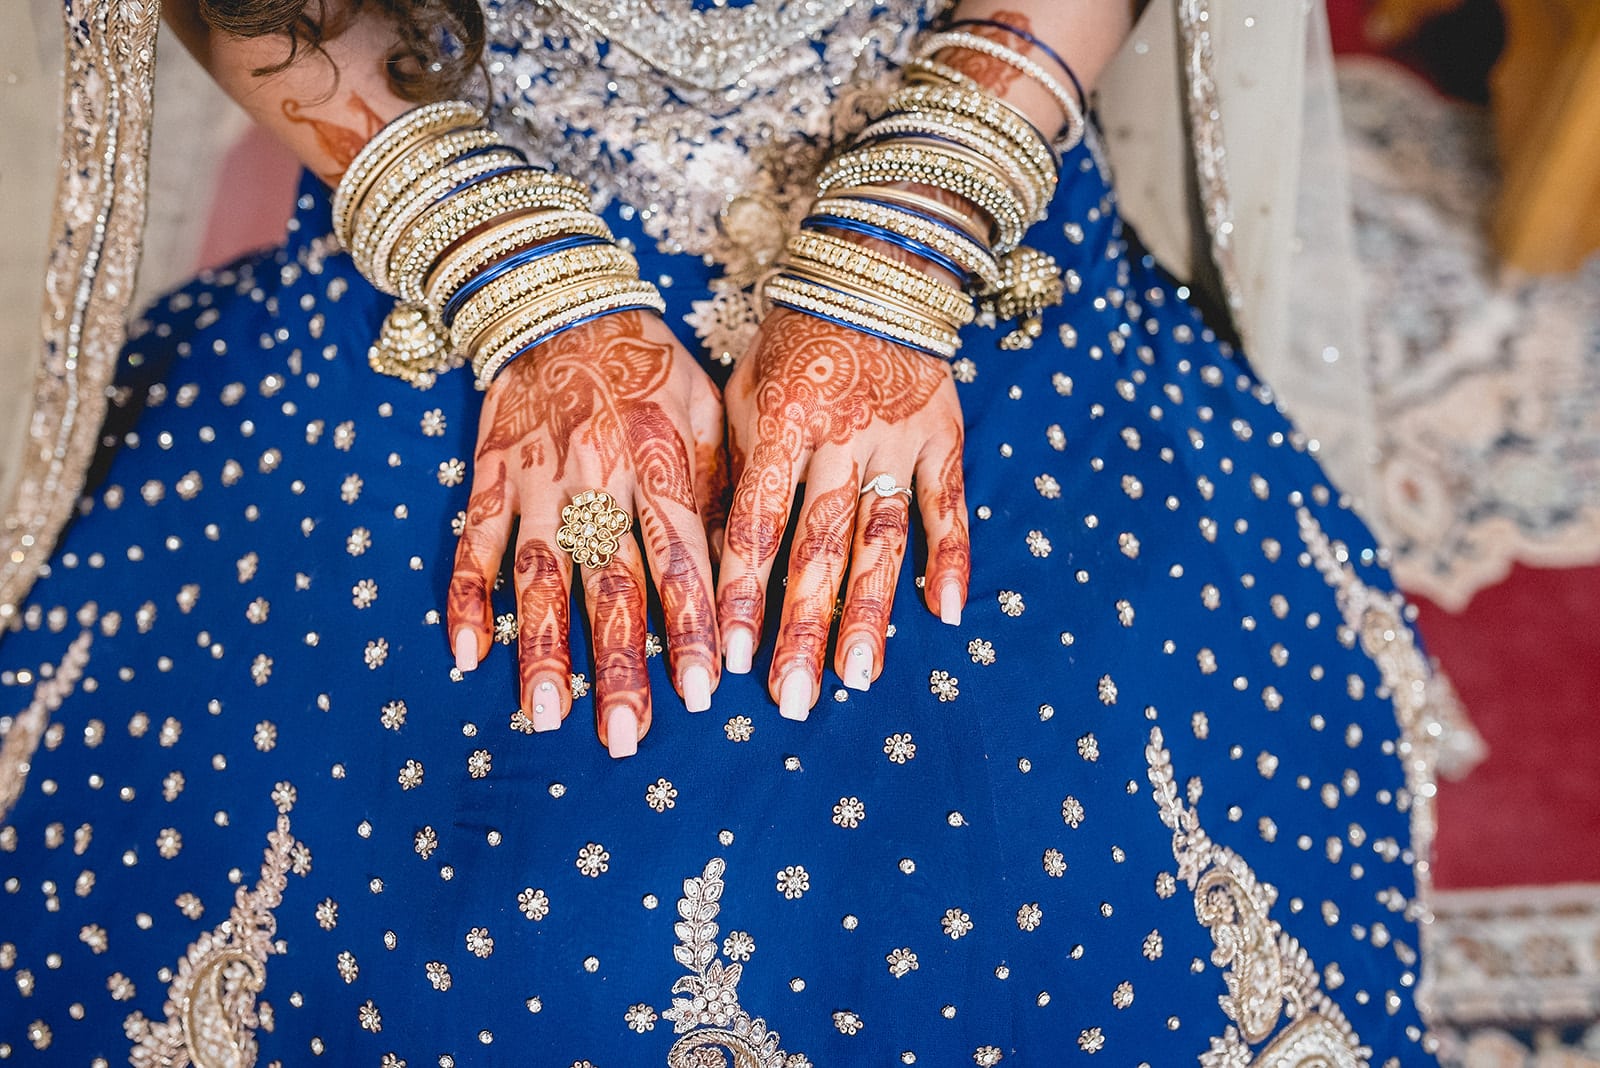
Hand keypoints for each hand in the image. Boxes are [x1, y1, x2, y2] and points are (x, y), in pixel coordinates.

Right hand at [448, 311, 725, 757]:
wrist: (560, 299)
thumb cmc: (650, 364)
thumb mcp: (705, 409)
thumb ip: (716, 488)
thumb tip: (735, 571)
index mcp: (660, 460)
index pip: (681, 558)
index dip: (693, 625)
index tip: (705, 689)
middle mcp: (597, 478)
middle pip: (609, 584)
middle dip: (618, 665)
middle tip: (624, 737)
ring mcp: (535, 481)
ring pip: (539, 576)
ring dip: (541, 649)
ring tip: (543, 717)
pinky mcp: (489, 476)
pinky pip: (471, 541)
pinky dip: (464, 595)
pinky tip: (464, 651)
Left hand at [717, 308, 969, 719]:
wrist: (876, 271)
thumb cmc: (790, 339)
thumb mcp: (741, 388)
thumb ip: (733, 465)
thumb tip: (708, 553)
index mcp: (781, 416)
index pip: (757, 519)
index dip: (742, 590)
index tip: (728, 654)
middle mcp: (842, 433)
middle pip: (820, 544)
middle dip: (803, 626)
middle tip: (792, 696)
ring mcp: (899, 437)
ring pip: (882, 538)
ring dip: (869, 611)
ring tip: (855, 677)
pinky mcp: (946, 436)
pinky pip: (950, 504)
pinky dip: (951, 558)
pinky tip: (947, 612)